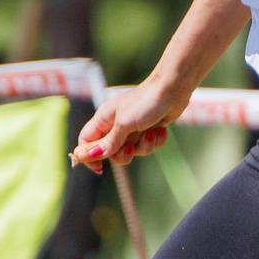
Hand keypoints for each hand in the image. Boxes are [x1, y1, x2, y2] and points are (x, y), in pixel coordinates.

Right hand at [74, 76, 188, 167]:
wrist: (172, 90)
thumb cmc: (145, 103)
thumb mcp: (124, 124)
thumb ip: (110, 142)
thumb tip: (94, 155)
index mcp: (104, 119)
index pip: (86, 141)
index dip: (89, 156)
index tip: (99, 168)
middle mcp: (116, 124)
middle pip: (111, 152)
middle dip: (123, 154)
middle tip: (132, 147)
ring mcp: (133, 128)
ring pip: (132, 151)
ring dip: (144, 146)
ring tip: (150, 133)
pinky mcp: (149, 129)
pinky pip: (147, 146)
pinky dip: (155, 140)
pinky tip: (161, 129)